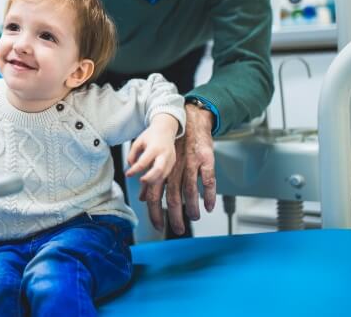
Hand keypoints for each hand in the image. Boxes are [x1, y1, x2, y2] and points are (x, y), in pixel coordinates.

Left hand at [125, 113, 177, 185]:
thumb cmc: (150, 136)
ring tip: (144, 180)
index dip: (134, 170)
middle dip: (149, 178)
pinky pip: (166, 174)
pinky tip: (151, 178)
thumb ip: (132, 154)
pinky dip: (158, 178)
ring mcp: (170, 159)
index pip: (143, 162)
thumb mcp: (138, 142)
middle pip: (158, 170)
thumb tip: (131, 166)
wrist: (166, 130)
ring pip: (163, 175)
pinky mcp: (173, 162)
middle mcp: (164, 154)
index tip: (127, 174)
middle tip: (140, 180)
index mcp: (154, 147)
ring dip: (153, 181)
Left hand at [140, 104, 215, 233]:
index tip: (157, 226)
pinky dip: (209, 195)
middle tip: (177, 230)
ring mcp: (190, 163)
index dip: (155, 212)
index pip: (154, 195)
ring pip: (190, 190)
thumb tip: (142, 198)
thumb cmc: (174, 143)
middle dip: (174, 216)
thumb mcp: (157, 158)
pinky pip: (208, 179)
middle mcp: (174, 168)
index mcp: (161, 169)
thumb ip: (151, 179)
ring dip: (191, 207)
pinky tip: (209, 206)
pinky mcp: (205, 159)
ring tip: (193, 218)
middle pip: (172, 196)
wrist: (191, 120)